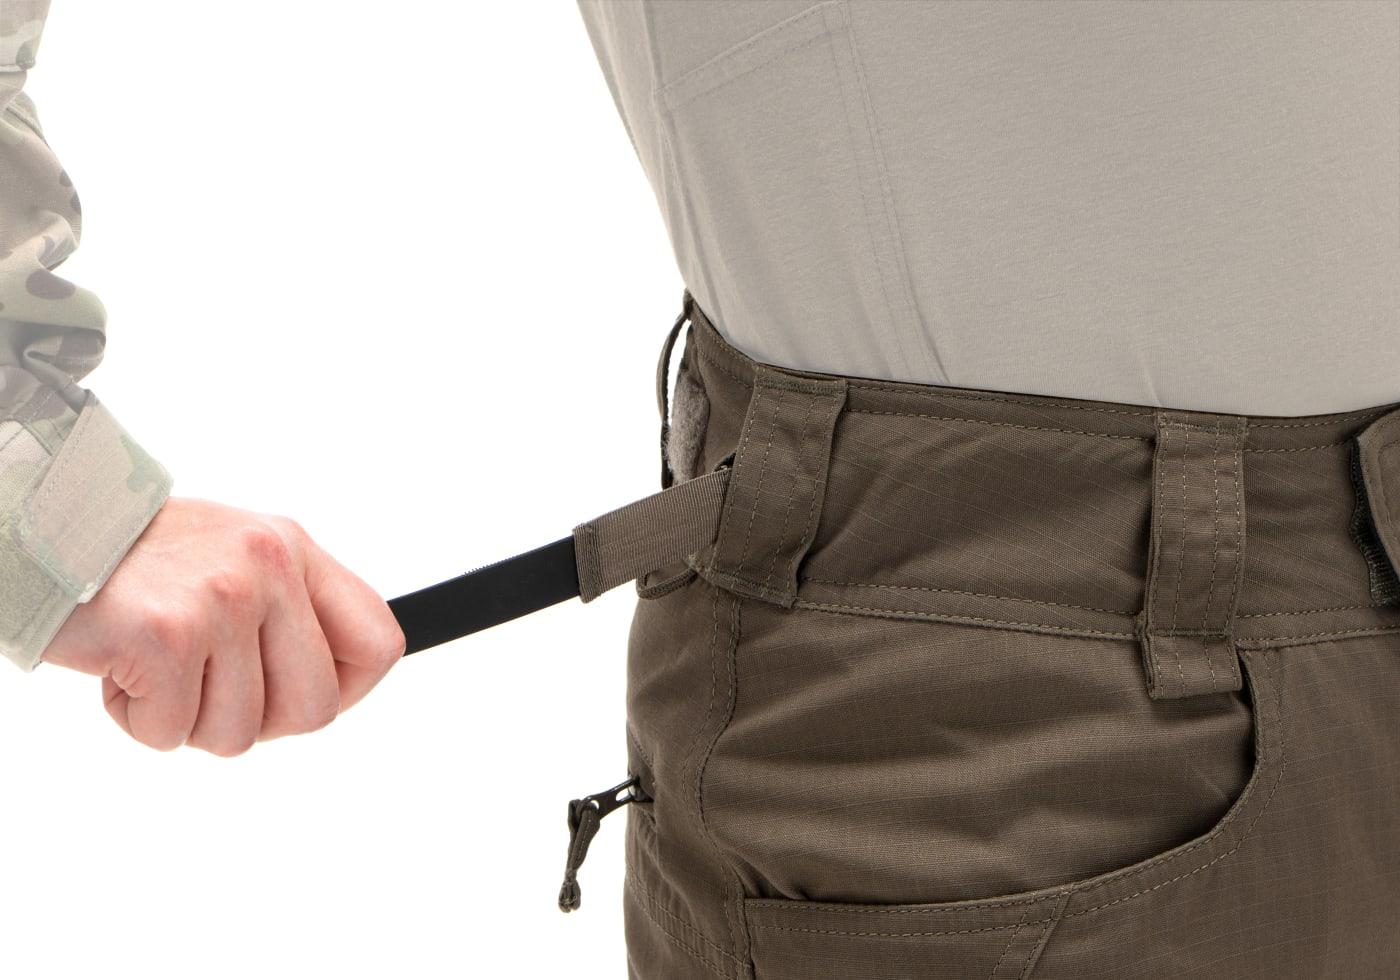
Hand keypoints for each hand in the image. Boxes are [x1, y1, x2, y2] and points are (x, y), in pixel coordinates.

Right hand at [43, 497, 405, 755]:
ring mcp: (222, 599)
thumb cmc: (135, 560)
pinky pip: (172, 732)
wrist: (37, 529)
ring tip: (154, 665)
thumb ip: (288, 609)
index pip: (380, 643)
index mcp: (296, 549)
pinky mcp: (167, 635)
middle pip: (314, 707)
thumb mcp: (235, 557)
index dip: (346, 691)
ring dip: (187, 719)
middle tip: (206, 689)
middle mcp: (270, 567)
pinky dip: (136, 720)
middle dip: (258, 722)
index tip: (296, 696)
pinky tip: (120, 668)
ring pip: (239, 733)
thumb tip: (335, 683)